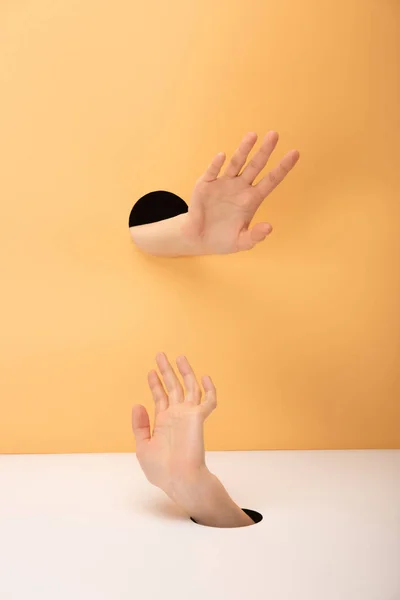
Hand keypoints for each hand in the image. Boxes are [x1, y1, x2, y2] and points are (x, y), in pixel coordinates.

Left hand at [132, 353, 254, 526]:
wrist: (178, 480)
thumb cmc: (161, 469)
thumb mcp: (143, 446)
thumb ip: (140, 425)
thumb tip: (137, 404)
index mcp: (163, 421)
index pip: (160, 396)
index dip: (155, 383)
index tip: (150, 371)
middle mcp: (176, 415)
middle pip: (173, 386)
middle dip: (167, 371)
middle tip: (160, 355)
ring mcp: (188, 415)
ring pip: (189, 387)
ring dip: (185, 372)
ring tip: (178, 357)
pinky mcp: (198, 418)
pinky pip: (208, 401)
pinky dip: (209, 389)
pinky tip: (205, 377)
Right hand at [182, 131, 299, 253]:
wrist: (199, 239)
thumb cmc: (223, 240)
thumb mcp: (241, 242)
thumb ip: (255, 236)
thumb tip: (269, 228)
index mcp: (252, 199)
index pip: (271, 180)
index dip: (283, 167)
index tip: (295, 153)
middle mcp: (240, 187)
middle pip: (255, 166)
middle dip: (265, 151)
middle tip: (275, 135)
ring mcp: (223, 183)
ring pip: (236, 163)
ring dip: (243, 150)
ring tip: (252, 136)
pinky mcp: (206, 184)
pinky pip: (212, 172)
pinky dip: (217, 164)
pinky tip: (222, 156)